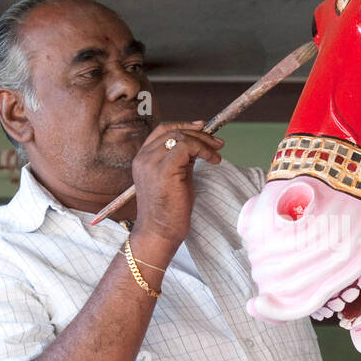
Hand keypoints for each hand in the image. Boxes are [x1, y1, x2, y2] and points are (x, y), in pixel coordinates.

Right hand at [129, 120, 222, 263]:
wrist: (159, 233)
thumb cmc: (168, 211)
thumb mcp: (175, 178)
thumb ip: (181, 160)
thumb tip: (198, 146)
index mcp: (143, 159)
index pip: (162, 131)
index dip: (184, 126)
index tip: (202, 129)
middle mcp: (143, 158)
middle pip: (172, 131)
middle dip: (198, 134)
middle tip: (217, 143)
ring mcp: (151, 163)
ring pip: (180, 137)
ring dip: (203, 142)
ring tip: (216, 154)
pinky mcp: (163, 170)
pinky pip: (186, 147)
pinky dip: (202, 150)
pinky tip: (213, 160)